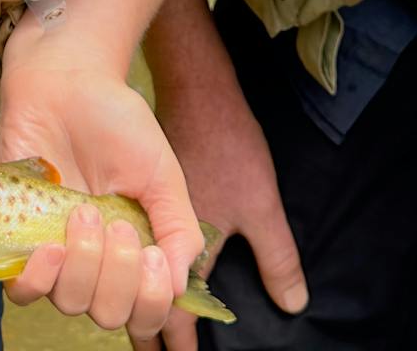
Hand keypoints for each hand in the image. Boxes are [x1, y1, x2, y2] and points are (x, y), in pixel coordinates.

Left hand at [0, 51, 200, 339]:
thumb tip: (179, 287)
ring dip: (83, 266)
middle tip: (117, 222)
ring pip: (70, 303)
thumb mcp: (162, 174)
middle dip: (118, 277)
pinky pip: (23, 291)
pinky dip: (39, 280)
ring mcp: (56, 252)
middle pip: (109, 314)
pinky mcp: (17, 237)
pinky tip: (51, 247)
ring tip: (84, 214)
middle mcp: (97, 261)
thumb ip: (178, 230)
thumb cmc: (116, 123)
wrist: (67, 82)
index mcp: (136, 250)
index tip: (153, 257)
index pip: (146, 311)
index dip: (152, 302)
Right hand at [139, 34, 305, 350]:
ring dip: (133, 297)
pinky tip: (132, 269)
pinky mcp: (127, 196)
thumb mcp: (262, 206)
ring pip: (126, 272)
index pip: (173, 313)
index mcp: (182, 251)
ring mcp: (133, 216)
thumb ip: (276, 257)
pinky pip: (123, 242)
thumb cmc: (230, 147)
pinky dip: (125, 263)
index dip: (177, 343)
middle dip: (147, 327)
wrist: (197, 91)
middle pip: (141, 298)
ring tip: (144, 322)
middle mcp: (150, 239)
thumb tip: (293, 304)